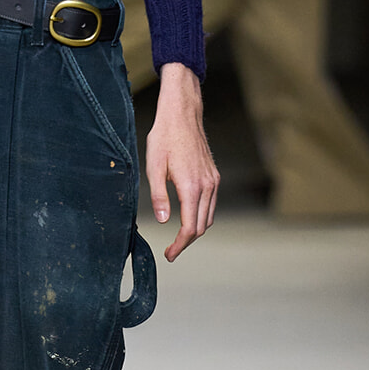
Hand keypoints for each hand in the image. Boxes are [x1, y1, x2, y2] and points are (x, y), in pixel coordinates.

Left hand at [145, 63, 219, 259]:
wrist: (182, 114)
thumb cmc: (164, 137)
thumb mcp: (153, 166)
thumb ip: (159, 196)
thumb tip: (165, 221)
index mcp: (190, 186)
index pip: (190, 228)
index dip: (179, 245)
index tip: (169, 255)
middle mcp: (207, 186)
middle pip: (202, 226)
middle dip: (186, 242)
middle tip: (171, 250)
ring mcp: (214, 181)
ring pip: (209, 217)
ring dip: (195, 230)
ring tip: (178, 237)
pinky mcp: (214, 176)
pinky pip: (211, 204)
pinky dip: (202, 216)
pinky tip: (188, 217)